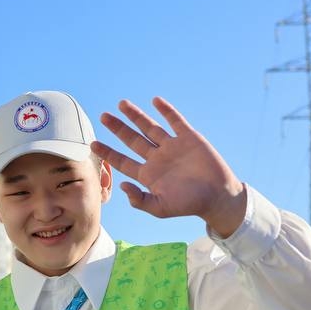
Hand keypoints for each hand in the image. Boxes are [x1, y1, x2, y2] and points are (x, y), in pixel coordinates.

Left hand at [92, 97, 248, 237]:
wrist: (217, 196)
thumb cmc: (189, 205)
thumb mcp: (160, 208)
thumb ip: (139, 199)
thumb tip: (122, 185)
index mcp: (149, 175)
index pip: (123, 161)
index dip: (108, 152)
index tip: (93, 143)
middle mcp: (158, 158)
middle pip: (132, 140)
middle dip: (118, 128)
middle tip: (103, 116)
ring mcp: (172, 146)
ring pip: (150, 127)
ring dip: (136, 115)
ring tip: (121, 103)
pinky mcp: (189, 138)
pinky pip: (175, 121)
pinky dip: (166, 110)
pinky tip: (155, 100)